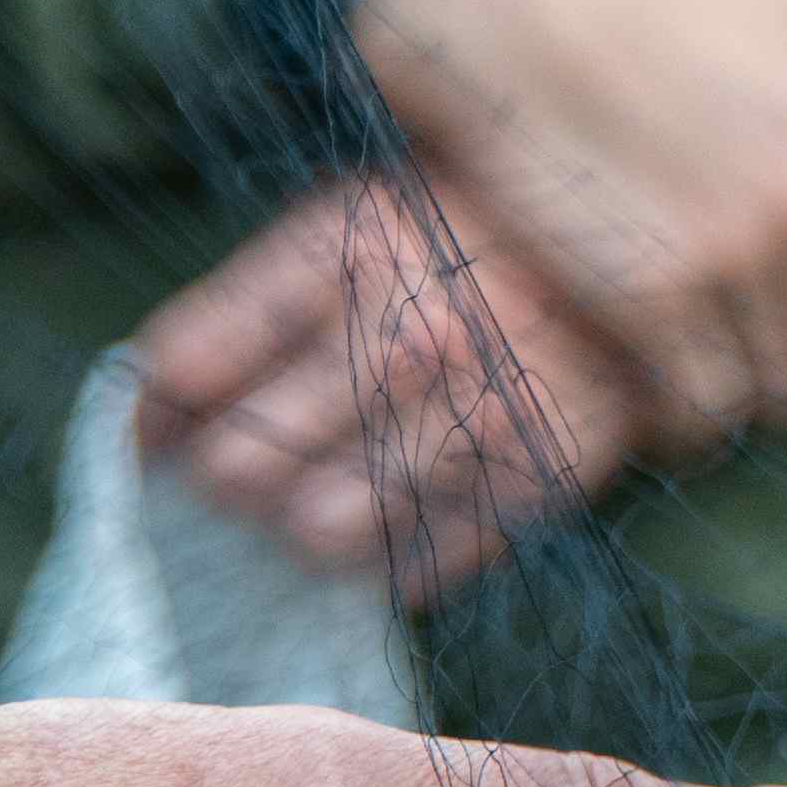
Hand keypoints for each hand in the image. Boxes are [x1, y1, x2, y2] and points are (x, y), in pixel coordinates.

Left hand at [127, 163, 690, 601]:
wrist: (646, 252)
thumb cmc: (456, 240)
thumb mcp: (351, 222)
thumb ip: (244, 311)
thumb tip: (140, 417)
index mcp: (352, 246)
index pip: (186, 367)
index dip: (154, 417)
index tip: (161, 432)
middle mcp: (418, 332)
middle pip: (238, 465)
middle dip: (226, 474)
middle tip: (251, 464)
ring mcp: (485, 415)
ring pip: (317, 530)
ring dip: (301, 521)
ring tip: (324, 489)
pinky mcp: (543, 480)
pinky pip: (416, 564)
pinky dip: (390, 554)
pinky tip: (401, 509)